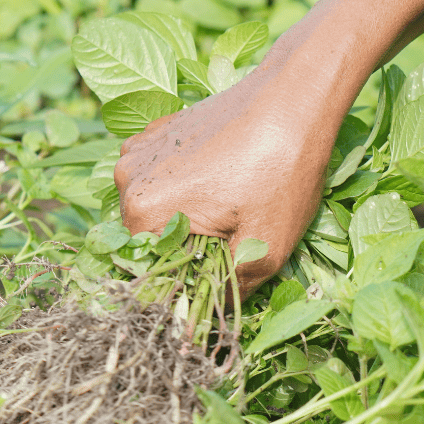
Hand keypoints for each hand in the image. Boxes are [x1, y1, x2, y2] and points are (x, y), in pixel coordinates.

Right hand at [113, 60, 348, 298]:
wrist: (297, 93)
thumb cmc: (283, 170)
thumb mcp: (264, 249)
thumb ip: (226, 293)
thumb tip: (199, 330)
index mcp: (143, 211)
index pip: (145, 274)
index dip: (179, 289)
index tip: (214, 285)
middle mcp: (126, 180)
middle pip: (145, 241)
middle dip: (181, 253)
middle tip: (230, 247)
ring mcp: (137, 152)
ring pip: (153, 210)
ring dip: (182, 221)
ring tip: (229, 211)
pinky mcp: (155, 133)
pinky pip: (158, 180)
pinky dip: (182, 190)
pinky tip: (221, 183)